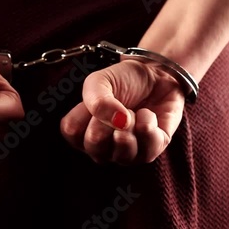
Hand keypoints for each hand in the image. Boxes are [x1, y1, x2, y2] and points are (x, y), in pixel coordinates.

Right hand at [60, 60, 184, 163]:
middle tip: (118, 106)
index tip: (98, 100)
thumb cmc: (122, 81)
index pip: (72, 132)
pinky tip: (148, 114)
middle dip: (108, 119)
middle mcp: (101, 149)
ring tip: (133, 111)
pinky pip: (148, 149)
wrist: (155, 74)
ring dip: (130, 124)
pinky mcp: (150, 152)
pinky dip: (148, 123)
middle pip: (95, 145)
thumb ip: (98, 100)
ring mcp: (125, 155)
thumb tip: (118, 122)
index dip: (86, 112)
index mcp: (82, 133)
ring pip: (122, 154)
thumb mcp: (100, 81)